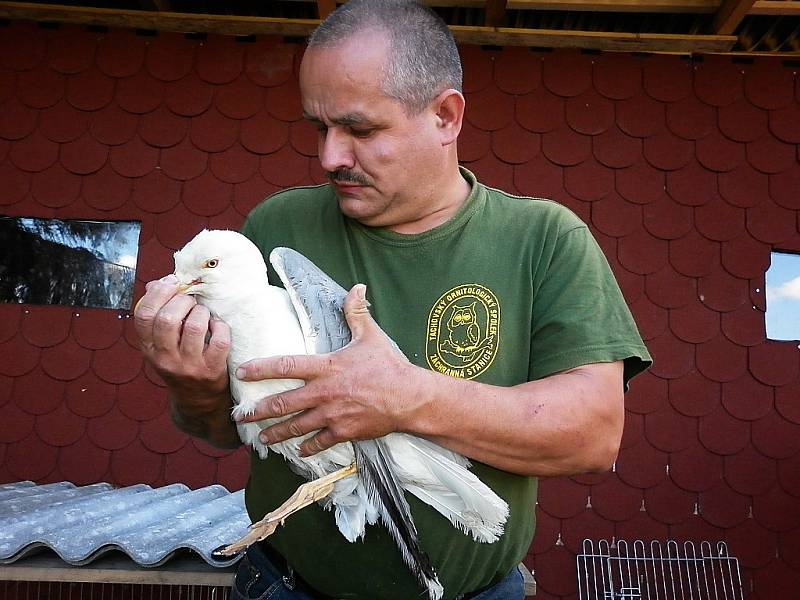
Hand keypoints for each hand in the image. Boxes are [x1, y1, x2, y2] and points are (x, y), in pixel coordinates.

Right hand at [134, 274, 230, 410]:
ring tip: (204, 314)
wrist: (198, 400)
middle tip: (191, 302)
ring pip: (194, 327)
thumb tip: (157, 283)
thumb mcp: (162, 343)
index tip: (172, 283)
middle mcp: (165, 358)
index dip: (158, 293)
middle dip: (182, 301)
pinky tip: (218, 327)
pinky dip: (221, 327)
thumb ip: (158, 314)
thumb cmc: (180, 362)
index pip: (143, 315)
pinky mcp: (211, 370)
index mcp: (149, 348)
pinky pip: (219, 340)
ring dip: (202, 312)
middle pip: (167, 319)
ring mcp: (188, 366)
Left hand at [235, 284, 416, 455]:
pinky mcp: (343, 431)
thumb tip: (356, 287)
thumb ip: (356, 313)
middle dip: (259, 411)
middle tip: (241, 416)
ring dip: (277, 433)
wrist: (409, 397)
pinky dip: (308, 447)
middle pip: (283, 403)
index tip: (243, 372)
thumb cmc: (388, 366)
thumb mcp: (371, 336)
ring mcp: (332, 415)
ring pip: (296, 427)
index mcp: (326, 367)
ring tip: (262, 438)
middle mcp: (324, 393)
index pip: (286, 366)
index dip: (261, 369)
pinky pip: (320, 442)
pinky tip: (299, 450)